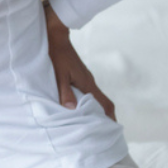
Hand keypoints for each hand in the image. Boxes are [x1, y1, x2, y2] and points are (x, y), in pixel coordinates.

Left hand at [43, 0, 115, 120]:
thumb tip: (71, 109)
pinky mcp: (79, 75)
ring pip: (94, 98)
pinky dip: (87, 102)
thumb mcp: (59, 74)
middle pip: (102, 103)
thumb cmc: (57, 54)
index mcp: (88, 84)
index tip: (111, 131)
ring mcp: (85, 78)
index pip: (105, 104)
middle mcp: (89, 82)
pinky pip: (87, 92)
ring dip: (94, 110)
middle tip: (100, 133)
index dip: (110, 118)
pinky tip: (78, 107)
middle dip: (104, 118)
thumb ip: (64, 91)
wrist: (56, 35)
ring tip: (89, 124)